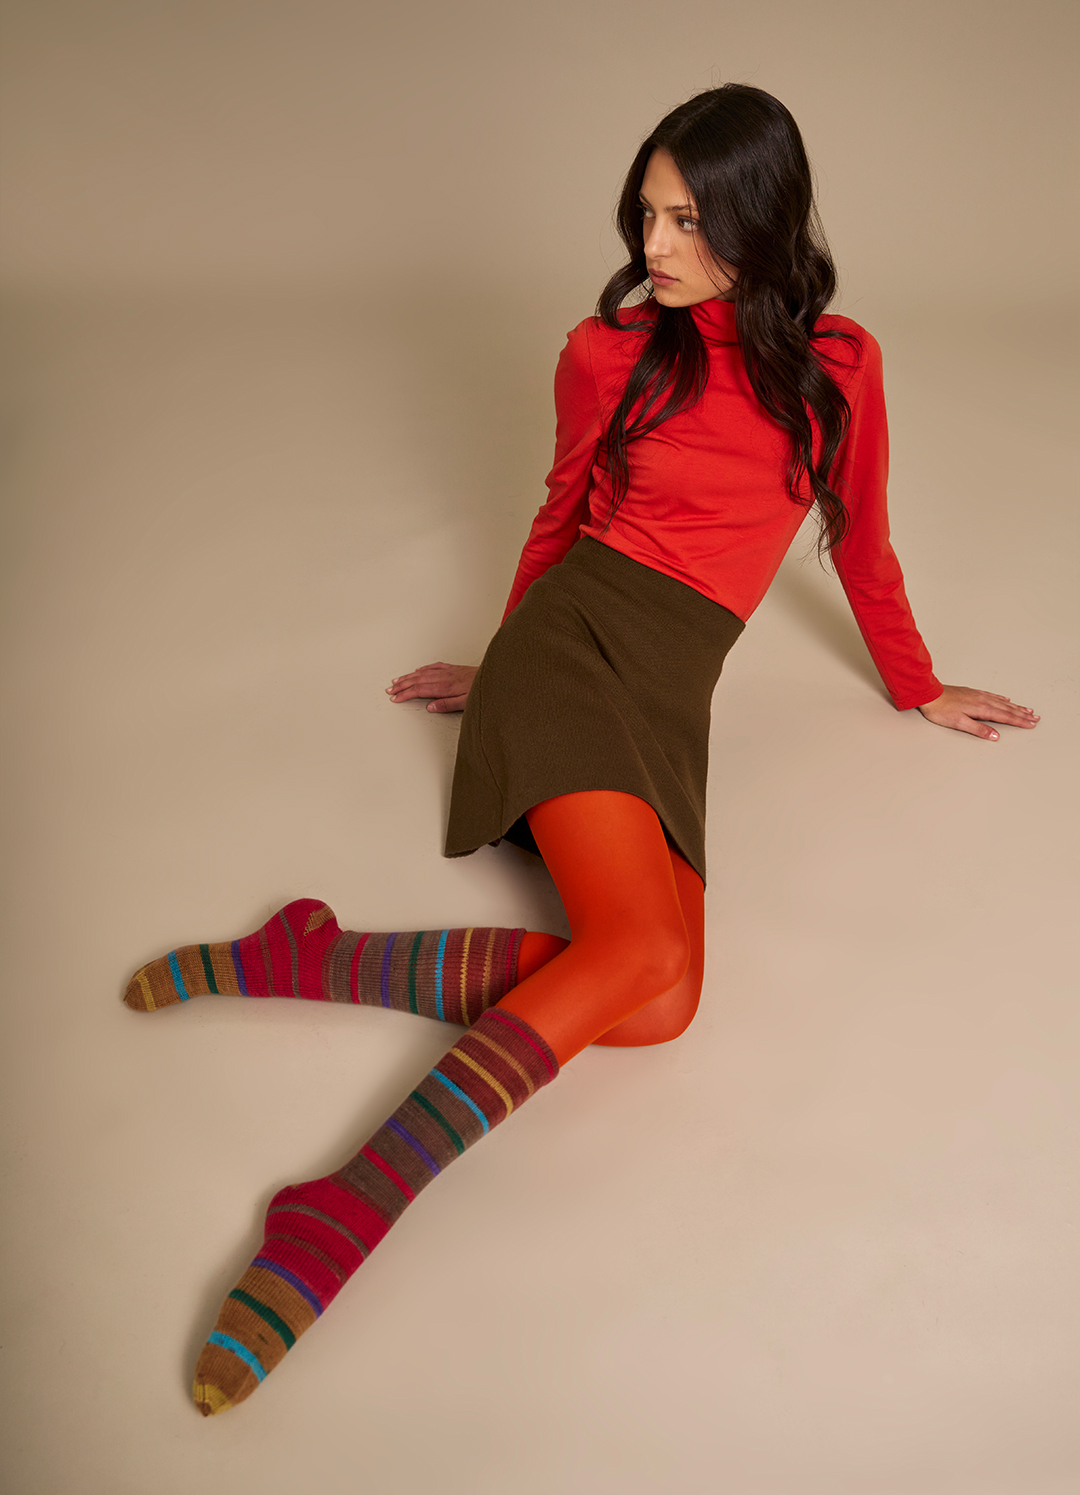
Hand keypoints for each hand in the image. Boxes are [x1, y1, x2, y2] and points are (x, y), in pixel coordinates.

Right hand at [386, 662, 477, 712]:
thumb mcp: (466, 703)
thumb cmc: (481, 691)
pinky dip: (423, 669)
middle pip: (417, 680)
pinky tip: (418, 670)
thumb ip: (447, 705)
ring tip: (397, 681)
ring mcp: (448, 672)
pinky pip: (434, 667)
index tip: (395, 698)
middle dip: (402, 685)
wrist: (494, 678)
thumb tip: (430, 707)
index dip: (405, 694)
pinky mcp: (453, 669)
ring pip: (423, 673)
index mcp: (445, 687)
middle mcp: (444, 677)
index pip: (420, 690)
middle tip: (390, 690)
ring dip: (408, 677)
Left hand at [917, 685, 1039, 740]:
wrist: (930, 694)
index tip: (1031, 724)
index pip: (1005, 717)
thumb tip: (995, 736)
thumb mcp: (959, 723)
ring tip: (1027, 710)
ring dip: (1016, 707)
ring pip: (1002, 702)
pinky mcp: (972, 693)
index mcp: (981, 709)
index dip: (1019, 721)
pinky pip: (993, 695)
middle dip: (1022, 714)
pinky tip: (1006, 700)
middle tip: (1035, 718)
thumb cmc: (941, 709)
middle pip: (1007, 709)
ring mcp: (978, 695)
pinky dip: (1002, 699)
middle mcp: (982, 700)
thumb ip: (978, 729)